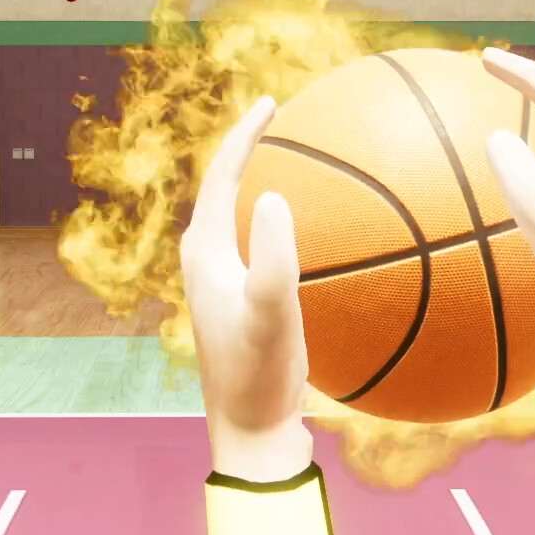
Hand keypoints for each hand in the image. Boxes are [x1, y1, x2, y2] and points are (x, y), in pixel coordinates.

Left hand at [180, 96, 313, 482]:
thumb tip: (273, 195)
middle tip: (288, 118)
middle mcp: (208, 260)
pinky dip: (290, 223)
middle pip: (227, 187)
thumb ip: (272, 258)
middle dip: (254, 149)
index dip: (244, 134)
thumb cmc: (257, 375)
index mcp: (204, 252)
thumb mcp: (269, 315)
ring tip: (307, 160)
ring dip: (268, 181)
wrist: (249, 432)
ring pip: (244, 214)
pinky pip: (266, 243)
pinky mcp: (246, 301)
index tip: (272, 102)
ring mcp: (226, 281)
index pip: (221, 175)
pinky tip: (330, 232)